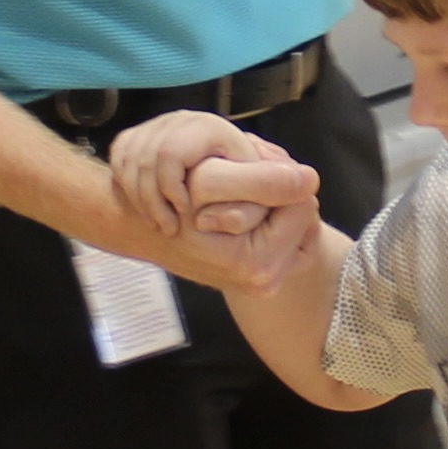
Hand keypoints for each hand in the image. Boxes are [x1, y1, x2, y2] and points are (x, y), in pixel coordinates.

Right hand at [109, 111, 320, 283]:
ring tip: (233, 192)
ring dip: (270, 197)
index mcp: (259, 264)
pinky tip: (238, 204)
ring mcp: (262, 279)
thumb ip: (263, 181)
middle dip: (276, 189)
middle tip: (238, 179)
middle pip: (302, 215)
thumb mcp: (209, 182)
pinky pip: (283, 231)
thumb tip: (311, 180)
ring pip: (292, 219)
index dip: (278, 177)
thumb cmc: (164, 204)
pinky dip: (266, 211)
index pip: (303, 204)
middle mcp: (264, 281)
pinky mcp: (257, 270)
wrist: (136, 225)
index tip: (248, 168)